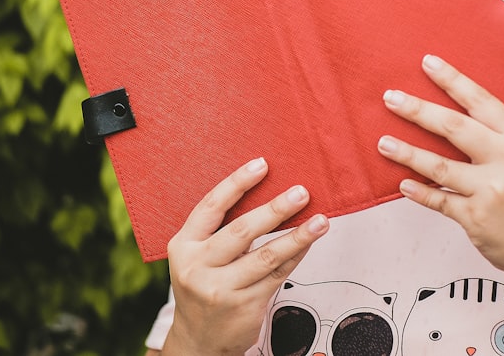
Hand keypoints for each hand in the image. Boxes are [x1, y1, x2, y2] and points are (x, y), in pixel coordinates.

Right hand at [162, 157, 328, 355]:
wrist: (197, 341)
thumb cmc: (202, 287)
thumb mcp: (196, 256)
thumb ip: (219, 230)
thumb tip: (265, 192)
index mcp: (183, 246)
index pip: (212, 206)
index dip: (238, 183)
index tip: (262, 165)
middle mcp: (198, 267)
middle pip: (242, 230)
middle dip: (276, 209)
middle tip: (301, 192)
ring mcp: (221, 289)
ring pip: (267, 255)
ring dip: (298, 235)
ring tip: (320, 220)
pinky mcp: (245, 305)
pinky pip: (278, 274)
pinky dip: (296, 255)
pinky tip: (309, 242)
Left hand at [377, 54, 503, 288]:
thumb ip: (500, 140)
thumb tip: (454, 120)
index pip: (482, 102)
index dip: (453, 81)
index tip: (428, 63)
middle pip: (454, 128)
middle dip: (418, 111)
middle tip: (391, 98)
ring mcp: (491, 191)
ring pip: (439, 166)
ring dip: (407, 153)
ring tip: (383, 142)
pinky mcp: (476, 218)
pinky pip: (439, 200)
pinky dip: (419, 192)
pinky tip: (402, 184)